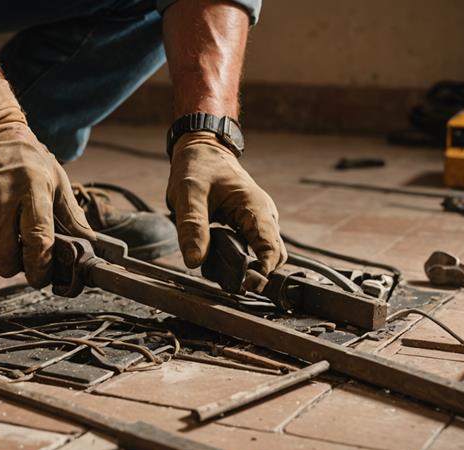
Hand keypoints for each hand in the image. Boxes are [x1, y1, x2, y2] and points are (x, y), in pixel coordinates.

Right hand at [0, 80, 94, 287]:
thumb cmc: (26, 158)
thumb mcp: (56, 179)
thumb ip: (72, 215)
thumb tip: (90, 243)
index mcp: (32, 190)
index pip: (37, 240)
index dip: (39, 266)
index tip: (40, 276)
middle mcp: (1, 198)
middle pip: (4, 256)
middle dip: (14, 268)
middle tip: (21, 261)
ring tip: (3, 247)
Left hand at [166, 133, 285, 273]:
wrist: (201, 150)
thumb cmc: (197, 167)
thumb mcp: (188, 193)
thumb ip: (192, 226)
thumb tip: (195, 261)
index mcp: (254, 206)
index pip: (271, 248)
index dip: (264, 270)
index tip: (248, 284)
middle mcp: (263, 214)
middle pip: (274, 255)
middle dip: (259, 273)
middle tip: (233, 285)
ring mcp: (258, 220)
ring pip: (265, 252)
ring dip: (250, 267)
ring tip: (225, 275)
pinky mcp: (249, 224)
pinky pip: (254, 247)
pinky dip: (243, 259)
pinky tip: (223, 263)